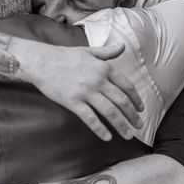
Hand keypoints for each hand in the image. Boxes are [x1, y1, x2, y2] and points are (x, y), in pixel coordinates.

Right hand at [29, 42, 143, 140]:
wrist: (42, 61)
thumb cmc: (64, 56)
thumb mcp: (89, 51)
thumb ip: (107, 52)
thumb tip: (122, 46)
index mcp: (104, 68)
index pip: (126, 85)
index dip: (136, 99)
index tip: (141, 108)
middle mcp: (98, 80)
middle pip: (121, 101)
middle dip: (132, 115)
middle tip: (139, 125)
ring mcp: (86, 92)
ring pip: (110, 112)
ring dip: (121, 125)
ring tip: (128, 135)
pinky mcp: (73, 102)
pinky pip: (90, 118)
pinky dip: (100, 129)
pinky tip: (107, 137)